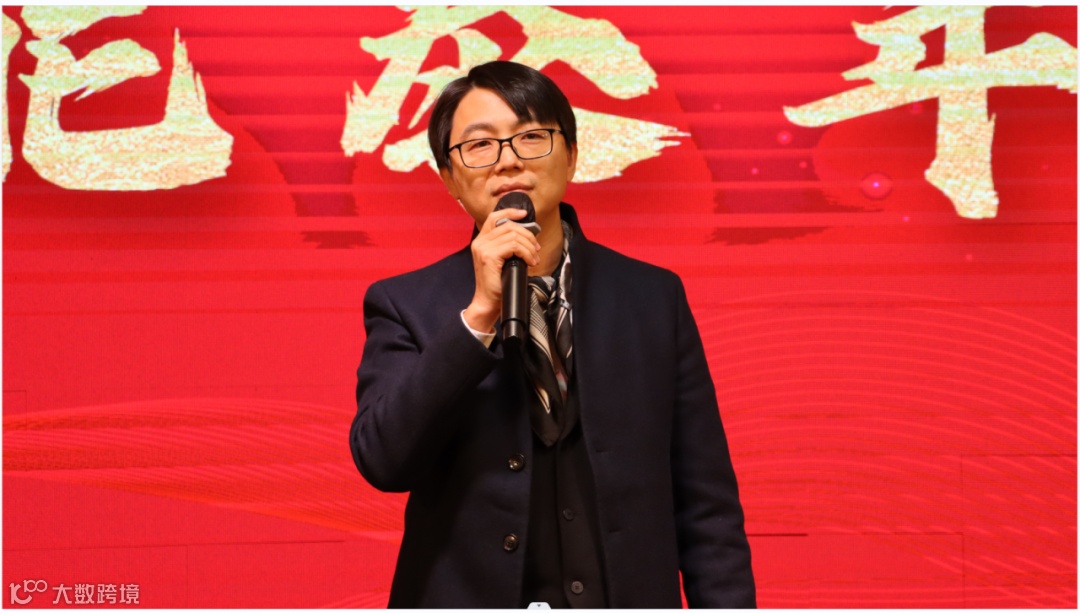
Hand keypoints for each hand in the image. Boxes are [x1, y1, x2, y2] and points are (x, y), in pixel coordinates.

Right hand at [463, 207, 540, 332]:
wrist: (488, 302)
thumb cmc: (497, 284)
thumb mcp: (502, 260)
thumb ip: (508, 246)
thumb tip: (527, 236)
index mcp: (481, 241)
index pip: (494, 217)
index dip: (510, 212)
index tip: (524, 214)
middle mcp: (480, 242)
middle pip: (508, 225)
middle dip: (527, 235)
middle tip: (536, 248)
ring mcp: (483, 248)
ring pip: (513, 235)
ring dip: (529, 246)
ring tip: (534, 258)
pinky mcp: (489, 256)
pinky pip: (514, 246)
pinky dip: (526, 252)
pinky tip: (530, 262)